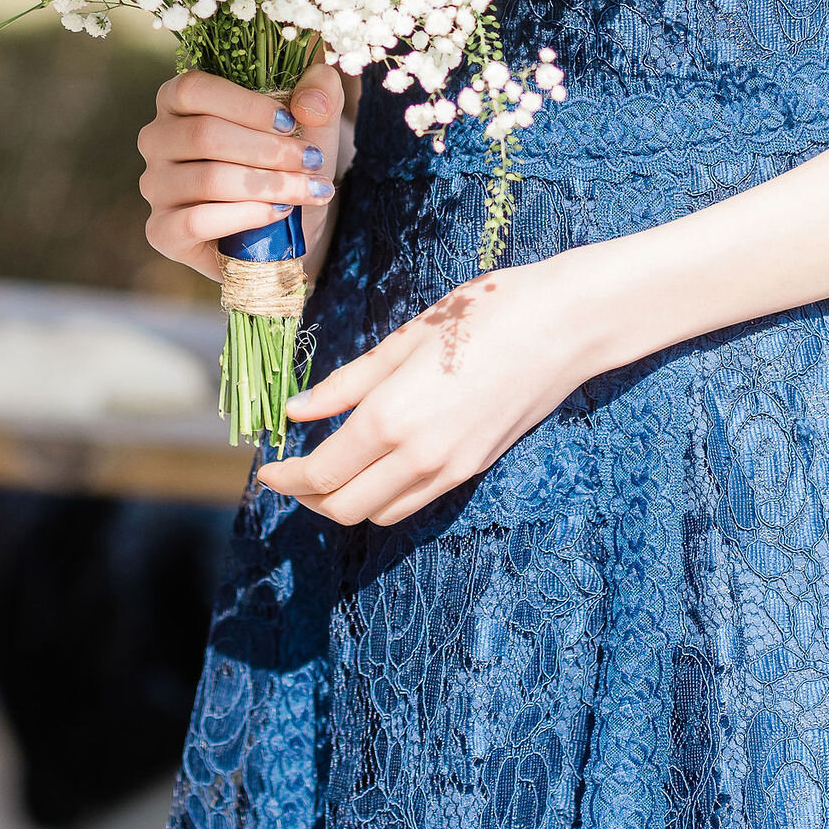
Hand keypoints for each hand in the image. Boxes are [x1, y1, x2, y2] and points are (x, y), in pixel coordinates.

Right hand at [137, 55, 348, 286]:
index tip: (291, 123)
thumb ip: (320, 87)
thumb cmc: (288, 157)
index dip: (246, 105)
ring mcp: (155, 186)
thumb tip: (309, 105)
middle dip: (268, 150)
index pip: (194, 89)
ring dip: (268, 185)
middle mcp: (156, 139)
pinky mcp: (162, 231)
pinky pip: (196, 221)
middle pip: (204, 135)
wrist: (286, 222)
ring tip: (309, 190)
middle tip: (312, 162)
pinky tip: (279, 213)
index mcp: (177, 98)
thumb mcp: (312, 115)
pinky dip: (245, 216)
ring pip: (207, 179)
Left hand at [257, 253, 604, 525]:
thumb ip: (346, 383)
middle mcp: (418, 456)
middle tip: (289, 473)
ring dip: (343, 502)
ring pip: (379, 514)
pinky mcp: (472, 470)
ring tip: (326, 470)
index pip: (321, 473)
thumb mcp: (404, 339)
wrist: (562, 327)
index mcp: (391, 417)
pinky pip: (413, 503)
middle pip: (343, 507)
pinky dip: (381, 497)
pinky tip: (372, 466)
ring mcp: (450, 470)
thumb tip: (295, 411)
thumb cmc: (481, 314)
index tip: (266, 467)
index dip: (285, 477)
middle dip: (306, 498)